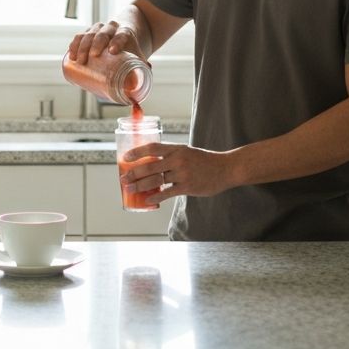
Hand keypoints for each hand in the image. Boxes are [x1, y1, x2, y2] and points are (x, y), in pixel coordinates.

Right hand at [68, 19, 141, 62]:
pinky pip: (80, 35)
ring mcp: (98, 29)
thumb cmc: (129, 48)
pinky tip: (71, 54)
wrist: (122, 34)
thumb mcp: (137, 55)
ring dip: (82, 46)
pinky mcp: (88, 33)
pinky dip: (74, 44)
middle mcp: (111, 28)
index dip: (117, 41)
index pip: (121, 35)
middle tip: (92, 56)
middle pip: (103, 33)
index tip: (112, 51)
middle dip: (96, 43)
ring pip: (89, 33)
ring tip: (78, 60)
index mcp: (125, 32)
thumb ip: (140, 68)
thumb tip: (137, 85)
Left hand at [120, 142, 235, 205]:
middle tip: (123, 179)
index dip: (137, 152)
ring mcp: (182, 173)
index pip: (152, 148)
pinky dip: (155, 197)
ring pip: (156, 180)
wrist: (225, 168)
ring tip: (129, 189)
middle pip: (150, 166)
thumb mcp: (187, 152)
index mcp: (176, 148)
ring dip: (140, 186)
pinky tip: (147, 200)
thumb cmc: (204, 161)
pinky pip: (167, 193)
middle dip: (133, 173)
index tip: (125, 158)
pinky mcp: (188, 187)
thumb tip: (151, 164)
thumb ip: (171, 156)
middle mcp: (178, 159)